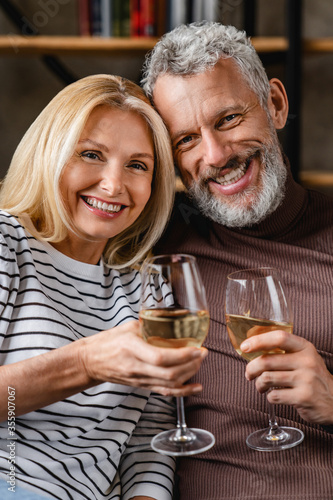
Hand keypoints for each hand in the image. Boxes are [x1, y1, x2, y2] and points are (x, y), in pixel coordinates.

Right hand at [79, 320, 207, 396]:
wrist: (91, 361)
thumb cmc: (109, 341)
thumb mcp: (129, 326)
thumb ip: (151, 323)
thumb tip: (176, 316)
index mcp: (132, 349)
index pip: (161, 357)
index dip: (183, 355)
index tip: (197, 347)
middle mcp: (136, 367)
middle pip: (169, 374)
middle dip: (191, 364)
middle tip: (203, 352)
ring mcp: (139, 379)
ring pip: (170, 384)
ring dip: (189, 374)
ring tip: (199, 362)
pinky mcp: (142, 386)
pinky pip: (165, 392)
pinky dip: (183, 392)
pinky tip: (196, 387)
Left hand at [241, 330, 332, 424]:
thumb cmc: (312, 377)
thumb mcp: (304, 358)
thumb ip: (284, 351)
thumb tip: (252, 348)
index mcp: (305, 348)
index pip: (279, 337)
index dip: (258, 340)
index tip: (245, 347)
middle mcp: (307, 361)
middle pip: (267, 360)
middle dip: (251, 368)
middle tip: (249, 374)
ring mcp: (306, 380)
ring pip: (267, 378)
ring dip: (259, 384)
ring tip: (261, 386)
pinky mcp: (303, 397)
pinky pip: (274, 396)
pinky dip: (269, 397)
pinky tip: (274, 396)